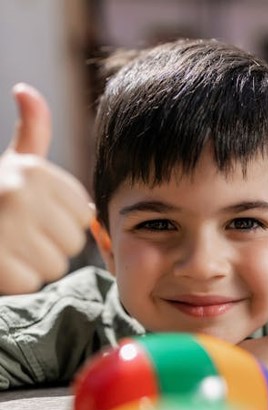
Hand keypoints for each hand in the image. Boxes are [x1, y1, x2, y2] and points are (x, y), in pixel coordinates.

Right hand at [0, 84, 93, 293]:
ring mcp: (4, 224)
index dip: (61, 223)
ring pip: (53, 266)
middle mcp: (22, 192)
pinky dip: (14, 281)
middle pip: (72, 244)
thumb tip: (27, 92)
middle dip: (48, 246)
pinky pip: (28, 283)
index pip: (84, 217)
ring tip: (8, 247)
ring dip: (32, 265)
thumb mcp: (10, 162)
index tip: (34, 215)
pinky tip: (0, 262)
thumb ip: (31, 133)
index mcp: (35, 170)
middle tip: (19, 234)